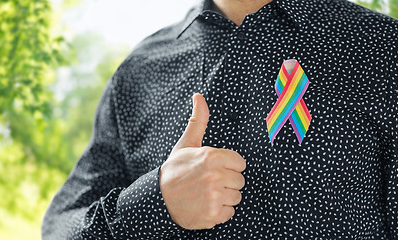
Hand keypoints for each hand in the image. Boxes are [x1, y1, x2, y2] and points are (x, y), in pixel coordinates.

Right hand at [159, 93, 245, 229]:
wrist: (158, 198)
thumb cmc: (174, 170)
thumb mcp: (186, 144)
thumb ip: (198, 121)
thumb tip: (199, 96)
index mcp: (213, 156)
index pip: (240, 163)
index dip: (228, 166)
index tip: (213, 169)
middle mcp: (216, 176)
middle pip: (240, 181)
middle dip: (226, 183)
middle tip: (207, 183)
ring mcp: (215, 196)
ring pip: (236, 198)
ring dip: (223, 198)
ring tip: (205, 194)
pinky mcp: (214, 214)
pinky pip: (230, 213)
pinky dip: (219, 213)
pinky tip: (204, 206)